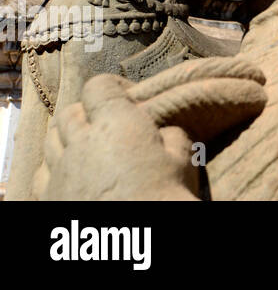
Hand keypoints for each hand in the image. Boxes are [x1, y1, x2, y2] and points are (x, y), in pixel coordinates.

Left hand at [35, 74, 198, 200]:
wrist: (137, 242)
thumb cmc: (165, 197)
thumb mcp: (182, 160)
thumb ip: (170, 137)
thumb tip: (164, 133)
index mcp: (116, 123)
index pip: (99, 86)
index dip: (113, 88)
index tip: (129, 97)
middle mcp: (82, 141)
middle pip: (70, 112)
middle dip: (87, 111)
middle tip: (107, 123)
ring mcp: (60, 171)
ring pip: (52, 139)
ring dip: (68, 136)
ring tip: (86, 146)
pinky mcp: (48, 197)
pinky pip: (42, 171)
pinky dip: (53, 165)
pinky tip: (70, 172)